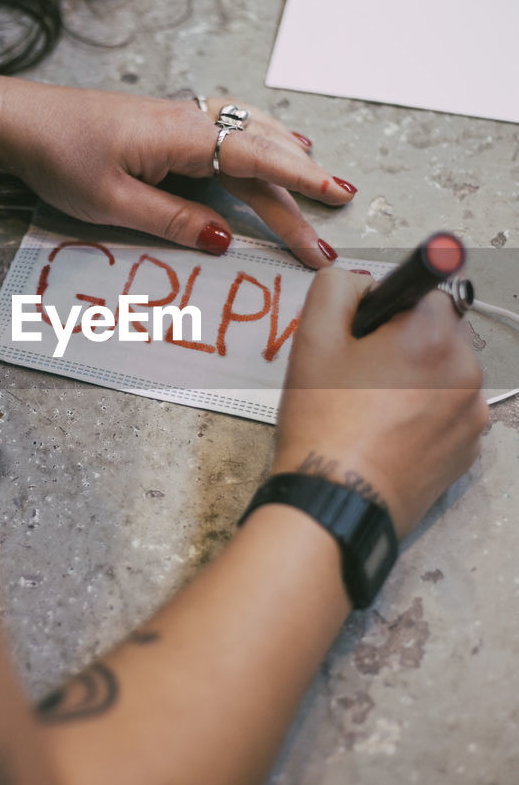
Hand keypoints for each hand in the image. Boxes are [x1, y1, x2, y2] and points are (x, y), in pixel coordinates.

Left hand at [0, 76, 356, 268]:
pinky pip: (224, 126)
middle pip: (258, 151)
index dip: (300, 181)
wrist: (13, 118)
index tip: (336, 199)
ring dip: (283, 153)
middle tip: (335, 218)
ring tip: (317, 172)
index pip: (256, 159)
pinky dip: (254, 135)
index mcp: (178, 137)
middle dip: (299, 185)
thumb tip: (225, 239)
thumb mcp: (108, 202)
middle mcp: (185, 119)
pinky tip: (261, 139)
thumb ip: (171, 220)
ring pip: (245, 132)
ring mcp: (174, 117)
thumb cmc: (54, 155)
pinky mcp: (160, 122)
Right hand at [272, 269, 488, 535]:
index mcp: (432, 334)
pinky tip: (387, 432)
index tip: (366, 332)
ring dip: (417, 378)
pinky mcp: (468, 449)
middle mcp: (466, 370)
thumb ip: (336, 287)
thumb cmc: (324, 422)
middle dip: (405, 341)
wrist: (337, 501)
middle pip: (439, 332)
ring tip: (370, 407)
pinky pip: (449, 412)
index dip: (388, 307)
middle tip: (359, 372)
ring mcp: (472, 414)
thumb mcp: (311, 337)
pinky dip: (424, 414)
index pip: (425, 291)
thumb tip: (360, 283)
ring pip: (445, 373)